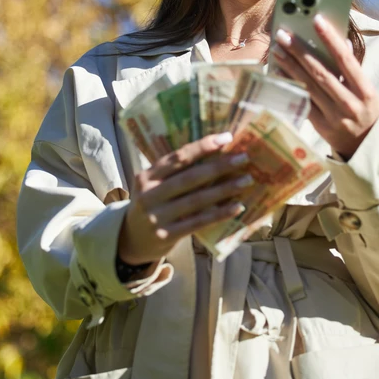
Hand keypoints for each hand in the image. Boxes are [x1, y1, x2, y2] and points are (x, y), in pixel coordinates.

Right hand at [118, 132, 253, 266]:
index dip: (203, 146)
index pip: (178, 157)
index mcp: (146, 176)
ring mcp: (156, 216)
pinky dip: (220, 213)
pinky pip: (198, 222)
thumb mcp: (154, 186)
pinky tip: (237, 207)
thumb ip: (176, 173)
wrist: (132, 240)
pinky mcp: (166, 235)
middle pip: (190, 178)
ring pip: (197, 200)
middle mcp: (149, 194)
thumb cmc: (153, 205)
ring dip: (224, 189)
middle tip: (243, 159)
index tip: (227, 138)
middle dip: (219, 167)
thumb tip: (217, 154)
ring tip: (246, 181)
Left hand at [271, 14, 378, 159]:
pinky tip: (279, 72)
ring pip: (308, 87)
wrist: (363, 147)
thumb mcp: (367, 91)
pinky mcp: (320, 127)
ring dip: (290, 66)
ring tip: (277, 49)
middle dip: (300, 51)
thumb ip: (353, 70)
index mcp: (366, 93)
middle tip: (284, 34)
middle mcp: (350, 105)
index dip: (330, 39)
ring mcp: (334, 118)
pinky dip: (290, 85)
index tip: (316, 20)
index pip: (346, 61)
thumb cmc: (365, 111)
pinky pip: (301, 102)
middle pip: (321, 73)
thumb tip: (340, 41)